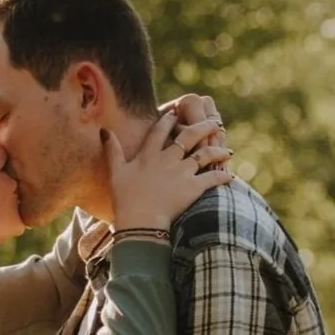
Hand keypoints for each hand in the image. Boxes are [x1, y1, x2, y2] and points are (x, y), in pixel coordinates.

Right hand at [105, 105, 233, 232]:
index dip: (168, 119)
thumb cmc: (125, 199)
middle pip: (189, 136)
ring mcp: (182, 172)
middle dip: (203, 126)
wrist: (140, 221)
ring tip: (227, 150)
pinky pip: (213, 178)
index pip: (160, 130)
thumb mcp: (116, 172)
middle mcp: (168, 159)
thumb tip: (104, 131)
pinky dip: (223, 176)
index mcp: (149, 155)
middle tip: (214, 122)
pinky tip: (230, 176)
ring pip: (205, 154)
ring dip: (217, 150)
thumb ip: (113, 150)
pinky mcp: (194, 187)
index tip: (175, 112)